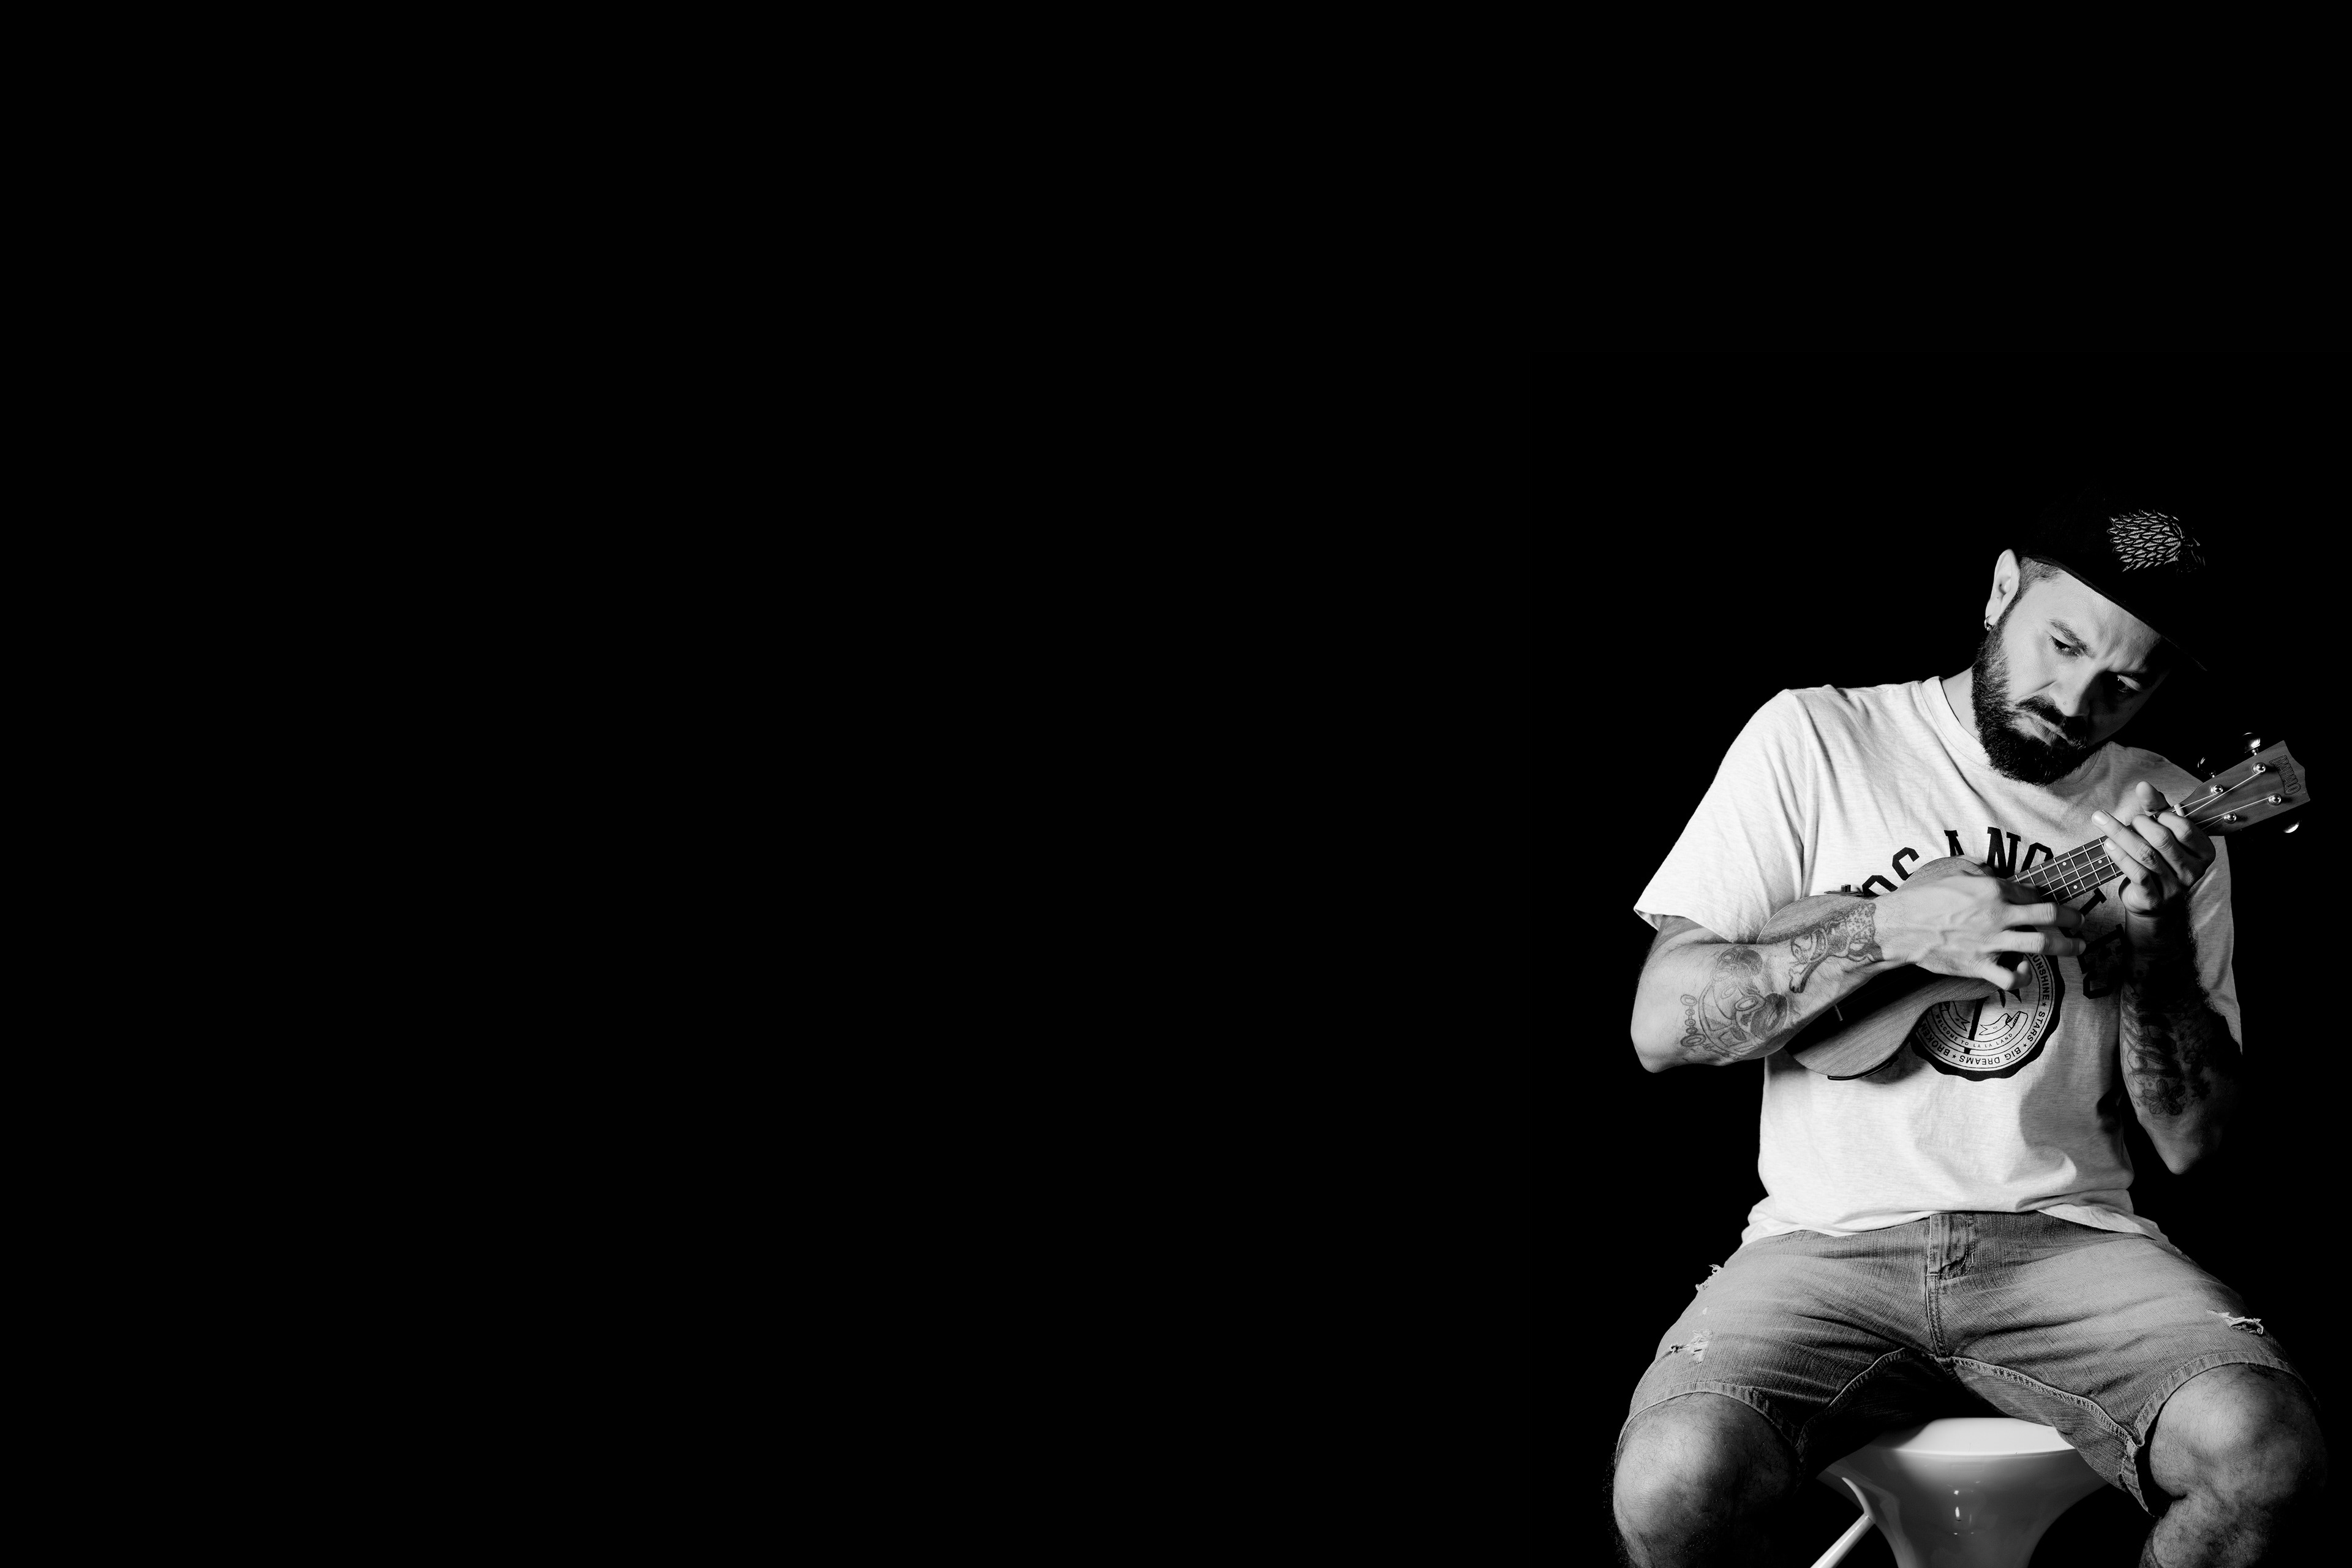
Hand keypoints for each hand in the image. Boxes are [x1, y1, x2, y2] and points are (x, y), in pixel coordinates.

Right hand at [1875, 855, 2086, 989]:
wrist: (1899, 926)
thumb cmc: (1922, 897)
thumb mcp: (1952, 871)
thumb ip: (1979, 871)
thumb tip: (1993, 873)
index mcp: (1993, 890)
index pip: (2033, 894)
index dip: (2048, 897)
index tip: (2053, 901)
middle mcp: (1998, 915)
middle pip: (2050, 918)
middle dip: (2072, 920)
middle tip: (2080, 922)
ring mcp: (1991, 943)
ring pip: (2042, 946)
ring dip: (2067, 947)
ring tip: (2076, 947)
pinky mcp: (1979, 966)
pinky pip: (2012, 977)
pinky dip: (2023, 975)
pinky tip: (2023, 970)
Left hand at [2094, 779, 2214, 916]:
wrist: (2154, 901)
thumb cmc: (2160, 858)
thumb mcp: (2164, 831)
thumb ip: (2157, 808)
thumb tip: (2143, 786)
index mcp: (2204, 851)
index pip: (2184, 828)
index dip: (2162, 816)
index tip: (2147, 814)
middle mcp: (2194, 871)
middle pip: (2162, 840)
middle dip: (2139, 824)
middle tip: (2129, 820)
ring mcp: (2176, 887)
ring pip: (2146, 855)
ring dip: (2121, 835)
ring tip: (2103, 822)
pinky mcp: (2154, 899)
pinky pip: (2137, 873)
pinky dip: (2120, 856)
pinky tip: (2108, 844)